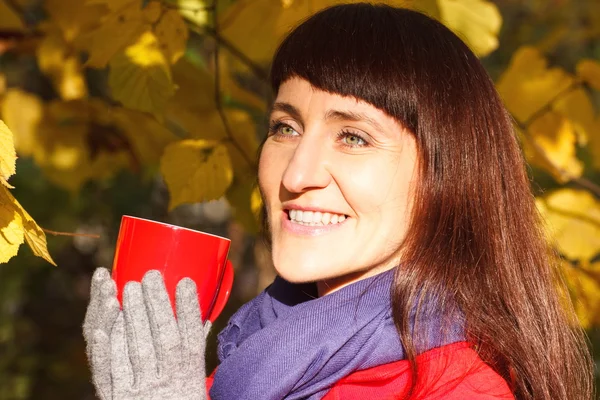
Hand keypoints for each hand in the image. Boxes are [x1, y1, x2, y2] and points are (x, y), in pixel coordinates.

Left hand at [83, 269, 209, 399]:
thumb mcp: (194, 381)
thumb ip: (194, 349)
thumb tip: (203, 317)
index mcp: (190, 376)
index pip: (193, 337)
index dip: (190, 309)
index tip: (186, 282)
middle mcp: (169, 382)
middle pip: (164, 338)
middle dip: (157, 303)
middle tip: (150, 275)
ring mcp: (143, 391)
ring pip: (138, 349)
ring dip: (132, 316)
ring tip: (127, 286)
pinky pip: (112, 372)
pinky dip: (106, 348)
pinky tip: (102, 327)